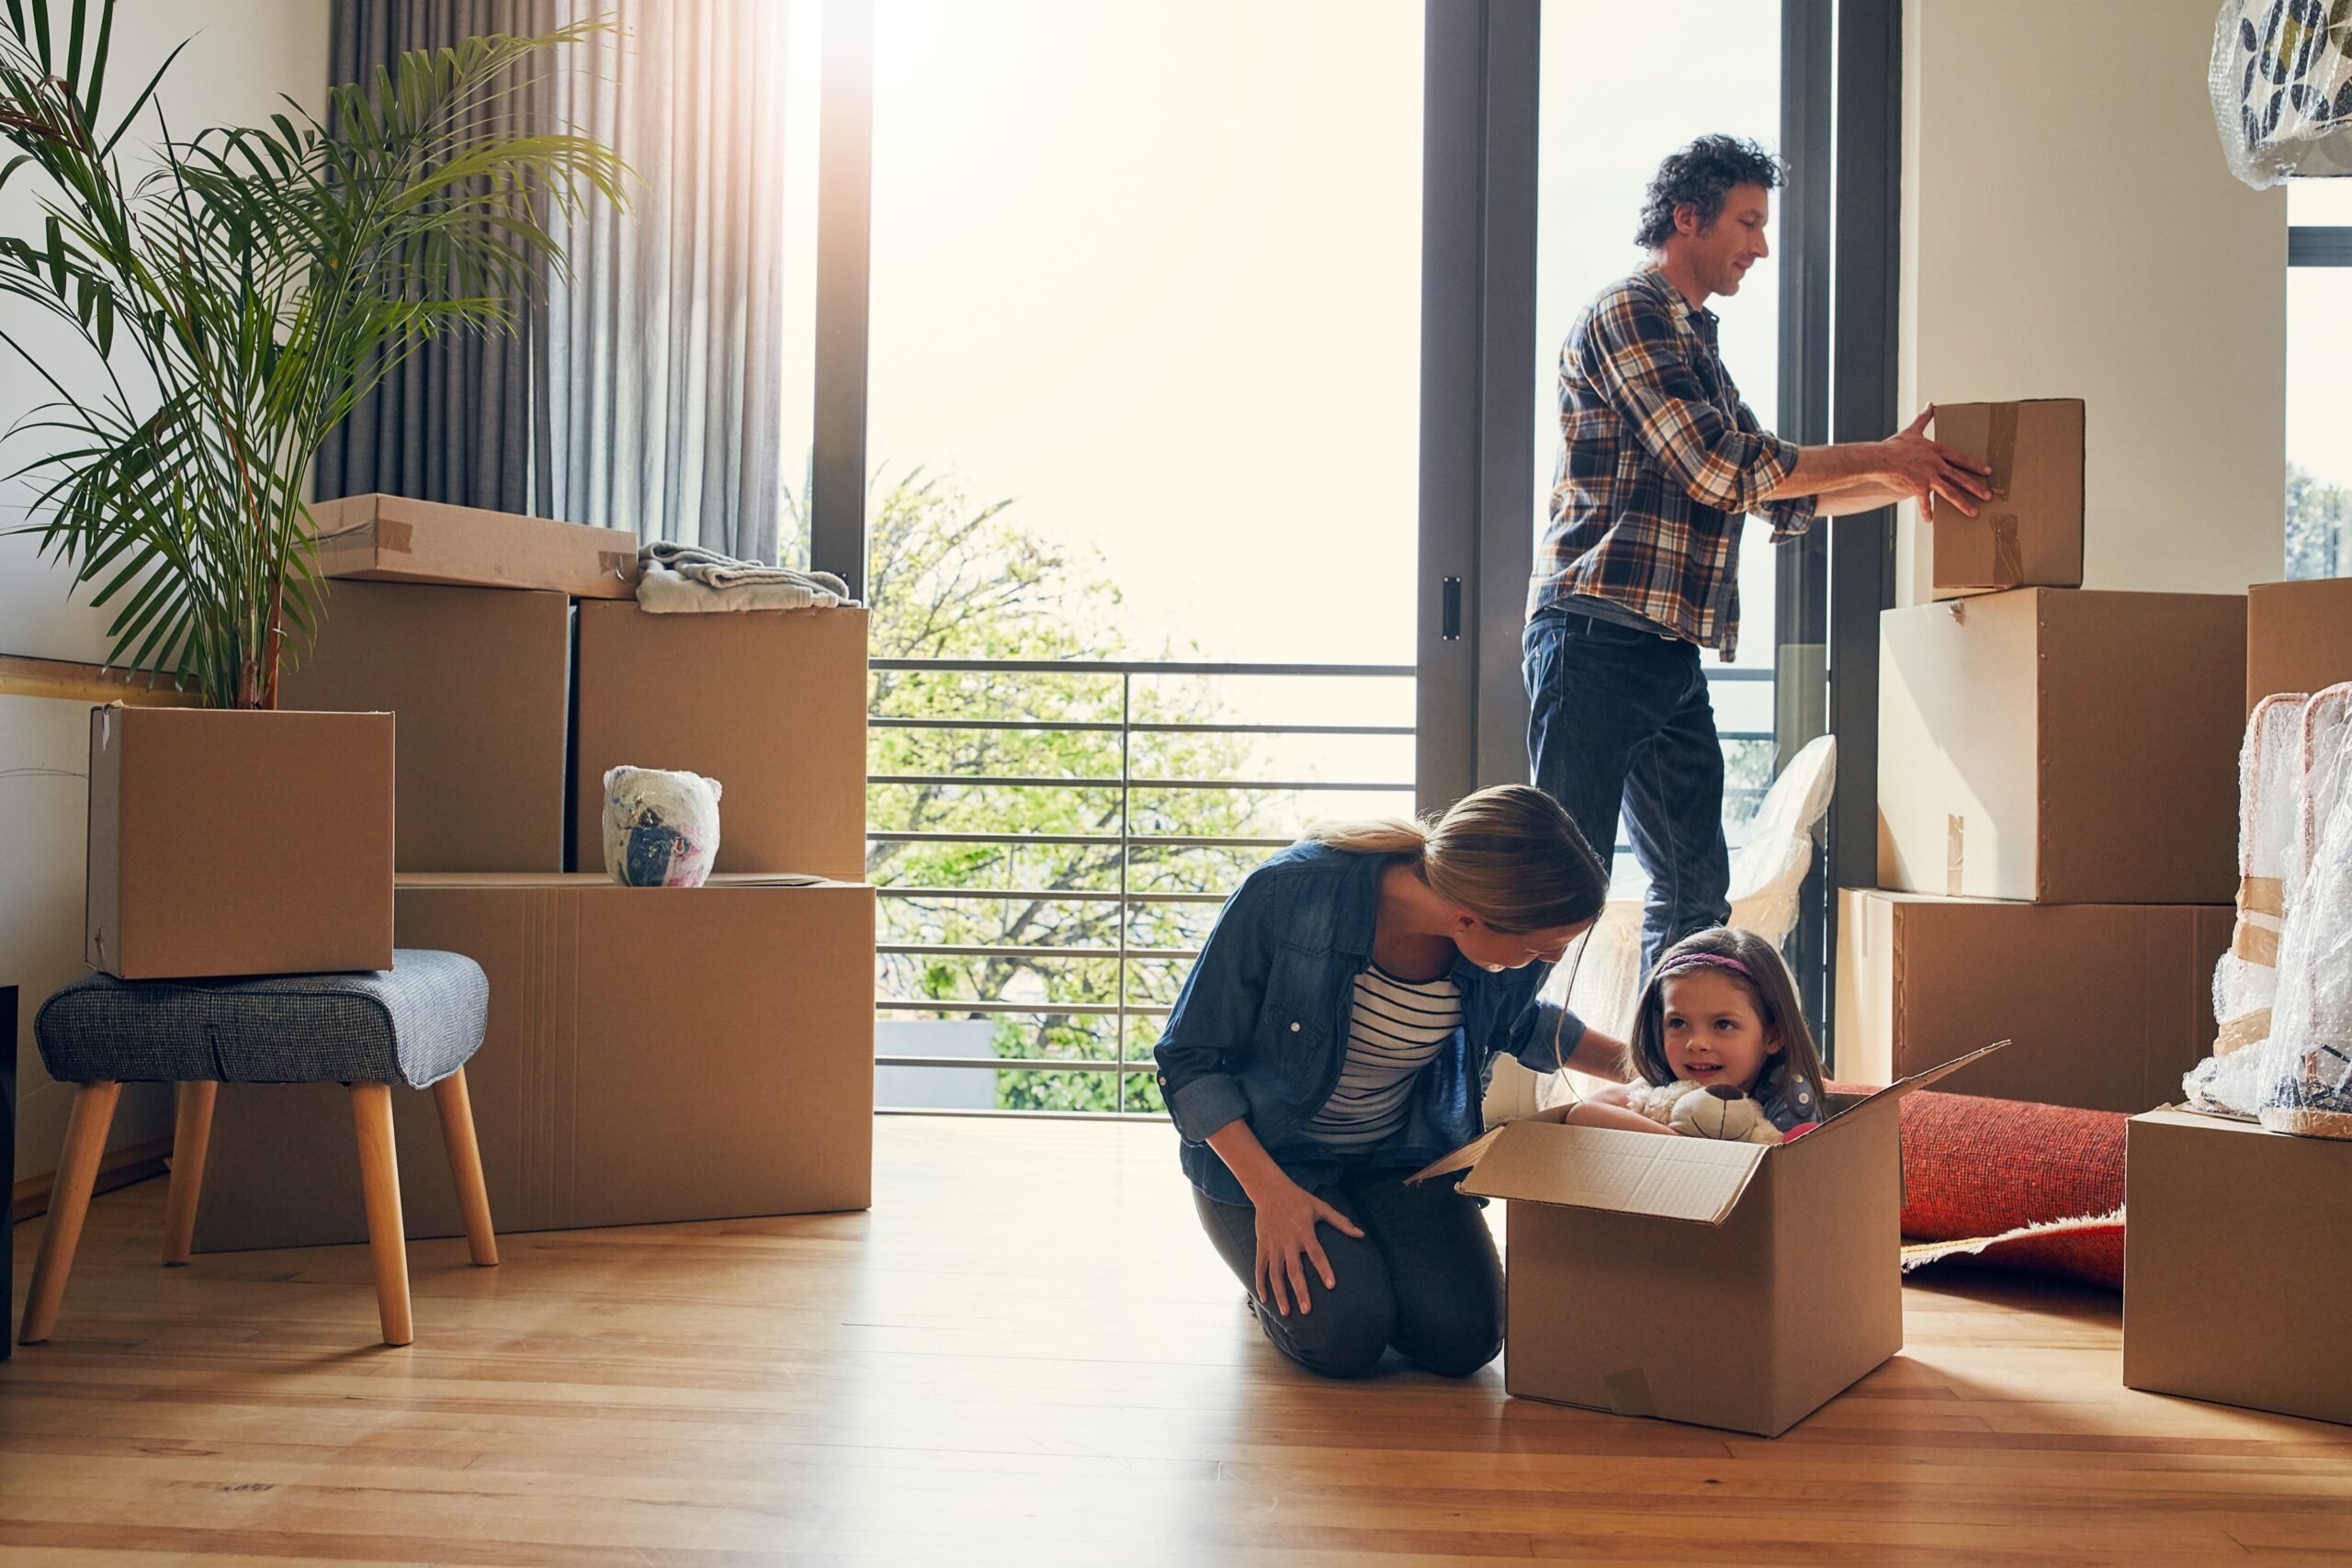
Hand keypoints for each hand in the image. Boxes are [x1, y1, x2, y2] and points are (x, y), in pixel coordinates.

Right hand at [1249, 1177, 1364, 1317]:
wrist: (1269, 1190)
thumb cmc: (1298, 1199)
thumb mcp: (1321, 1207)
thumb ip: (1341, 1222)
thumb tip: (1361, 1234)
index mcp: (1305, 1232)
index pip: (1317, 1254)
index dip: (1324, 1270)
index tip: (1331, 1286)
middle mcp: (1288, 1242)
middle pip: (1295, 1271)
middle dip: (1301, 1292)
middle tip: (1307, 1311)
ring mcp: (1273, 1246)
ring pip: (1276, 1274)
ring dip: (1280, 1294)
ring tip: (1286, 1313)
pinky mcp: (1262, 1246)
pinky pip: (1260, 1268)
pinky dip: (1260, 1284)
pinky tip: (1264, 1299)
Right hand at [1878, 404, 1993, 515]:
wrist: (1880, 459)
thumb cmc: (1895, 445)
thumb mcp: (1912, 430)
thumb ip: (1924, 418)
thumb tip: (1931, 404)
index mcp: (1937, 451)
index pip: (1961, 459)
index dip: (1975, 466)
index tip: (1988, 472)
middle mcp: (1937, 465)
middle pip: (1961, 477)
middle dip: (1976, 487)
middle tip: (1989, 496)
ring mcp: (1929, 477)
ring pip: (1950, 492)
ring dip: (1963, 503)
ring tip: (1973, 512)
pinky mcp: (1918, 488)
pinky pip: (1925, 502)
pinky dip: (1927, 512)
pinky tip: (1931, 520)